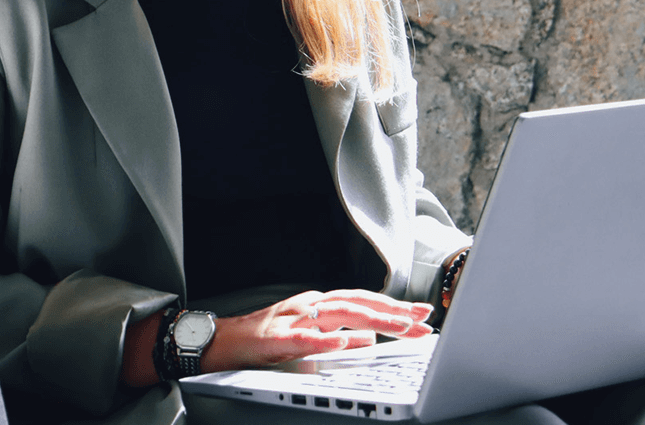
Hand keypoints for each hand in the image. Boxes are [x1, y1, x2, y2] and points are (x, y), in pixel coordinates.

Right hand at [201, 289, 433, 372]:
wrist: (222, 342)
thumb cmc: (264, 340)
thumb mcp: (310, 336)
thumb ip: (340, 337)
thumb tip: (370, 338)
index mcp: (320, 305)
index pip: (364, 302)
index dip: (394, 307)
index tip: (422, 314)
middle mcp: (311, 305)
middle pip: (358, 303)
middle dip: (393, 311)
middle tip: (422, 320)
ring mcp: (293, 319)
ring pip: (337, 314)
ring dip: (371, 319)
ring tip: (398, 327)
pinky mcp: (275, 338)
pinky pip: (302, 338)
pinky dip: (323, 340)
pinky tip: (342, 342)